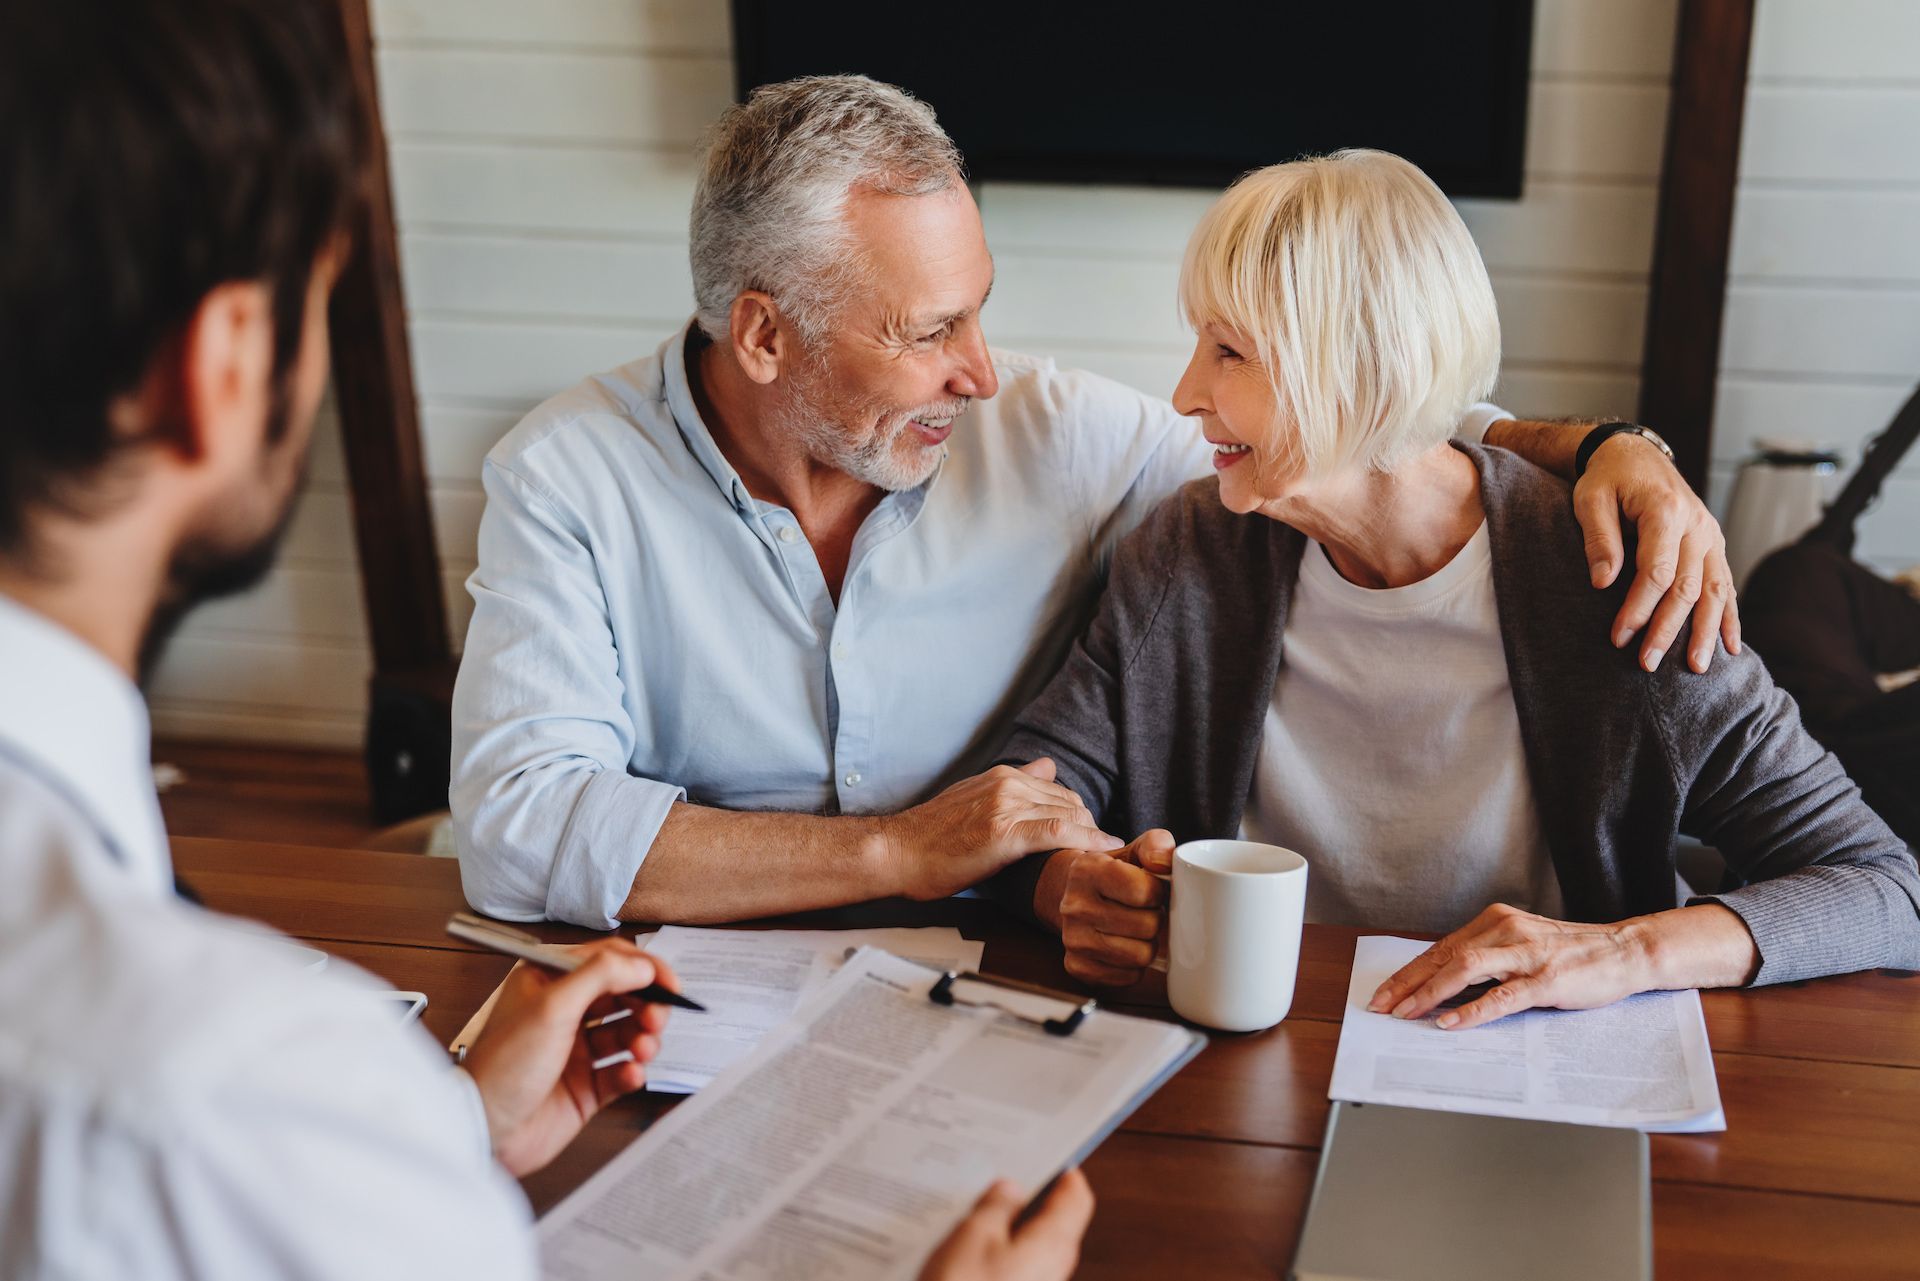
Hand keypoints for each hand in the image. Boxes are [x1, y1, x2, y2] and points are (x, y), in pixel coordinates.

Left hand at [461, 939, 676, 1175]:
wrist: (484, 1131)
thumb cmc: (502, 1067)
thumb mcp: (551, 1007)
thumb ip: (600, 976)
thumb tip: (641, 965)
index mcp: (549, 982)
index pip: (607, 961)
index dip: (642, 969)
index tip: (668, 982)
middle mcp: (564, 1013)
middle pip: (623, 996)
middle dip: (647, 1005)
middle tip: (657, 1018)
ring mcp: (575, 1051)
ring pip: (627, 1034)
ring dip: (643, 1038)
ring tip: (642, 1049)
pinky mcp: (584, 1087)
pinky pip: (621, 1072)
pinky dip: (632, 1072)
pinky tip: (629, 1075)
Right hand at [884, 759, 1121, 900]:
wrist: (897, 853)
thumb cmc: (930, 836)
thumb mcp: (972, 797)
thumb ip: (1013, 783)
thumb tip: (1047, 765)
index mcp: (1001, 776)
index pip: (1058, 790)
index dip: (1080, 815)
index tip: (1092, 836)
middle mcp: (1006, 785)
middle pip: (1070, 802)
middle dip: (1092, 827)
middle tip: (1103, 852)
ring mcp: (1006, 808)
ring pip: (1069, 814)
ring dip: (1095, 836)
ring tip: (1111, 858)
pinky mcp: (1004, 834)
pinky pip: (1058, 832)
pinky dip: (1088, 841)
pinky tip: (1106, 851)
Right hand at [917, 1170, 1094, 1280]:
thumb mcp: (973, 1237)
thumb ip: (995, 1207)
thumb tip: (1010, 1188)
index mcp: (1054, 1242)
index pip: (1076, 1195)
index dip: (1061, 1169)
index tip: (1040, 1149)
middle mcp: (1053, 1268)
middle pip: (1053, 1219)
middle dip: (1026, 1195)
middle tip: (995, 1173)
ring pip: (1029, 1244)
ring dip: (1006, 1223)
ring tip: (971, 1206)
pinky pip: (1014, 1267)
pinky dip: (995, 1250)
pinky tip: (963, 1244)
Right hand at [1038, 829, 1173, 985]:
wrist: (1074, 895)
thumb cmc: (1113, 874)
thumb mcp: (1134, 851)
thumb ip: (1156, 845)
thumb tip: (1165, 862)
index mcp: (1086, 870)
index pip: (1144, 891)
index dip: (1158, 892)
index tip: (1151, 889)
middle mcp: (1073, 906)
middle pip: (1147, 926)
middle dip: (1155, 919)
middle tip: (1145, 912)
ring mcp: (1072, 939)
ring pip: (1141, 956)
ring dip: (1147, 944)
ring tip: (1137, 929)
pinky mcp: (1077, 966)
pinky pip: (1129, 977)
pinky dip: (1134, 965)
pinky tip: (1125, 946)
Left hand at [1364, 903, 1758, 1031]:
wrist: (1624, 951)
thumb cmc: (1570, 954)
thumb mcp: (1520, 947)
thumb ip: (1486, 960)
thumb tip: (1442, 987)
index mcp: (1494, 921)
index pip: (1440, 949)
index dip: (1408, 972)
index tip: (1384, 993)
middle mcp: (1505, 930)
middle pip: (1443, 957)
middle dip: (1407, 984)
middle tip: (1382, 1007)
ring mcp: (1526, 954)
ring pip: (1464, 970)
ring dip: (1429, 994)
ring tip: (1406, 1015)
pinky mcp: (1546, 979)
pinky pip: (1501, 996)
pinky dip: (1471, 1010)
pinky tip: (1450, 1023)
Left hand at [1573, 431, 1739, 673]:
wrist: (1634, 454)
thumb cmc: (1607, 479)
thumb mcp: (1590, 500)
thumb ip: (1599, 539)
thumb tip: (1602, 583)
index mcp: (1665, 510)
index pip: (1656, 571)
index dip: (1638, 608)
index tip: (1619, 637)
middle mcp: (1696, 524)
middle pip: (1687, 587)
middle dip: (1668, 629)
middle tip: (1647, 664)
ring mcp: (1710, 535)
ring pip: (1713, 590)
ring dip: (1705, 631)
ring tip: (1695, 668)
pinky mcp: (1713, 544)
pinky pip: (1725, 584)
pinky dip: (1729, 616)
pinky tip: (1730, 646)